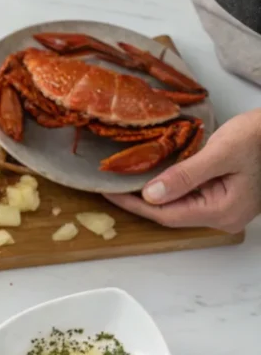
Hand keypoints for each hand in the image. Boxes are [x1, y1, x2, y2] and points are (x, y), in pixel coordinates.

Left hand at [104, 109, 260, 232]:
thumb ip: (185, 176)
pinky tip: (153, 177)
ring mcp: (225, 208)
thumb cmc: (260, 138)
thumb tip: (150, 195)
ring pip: (179, 205)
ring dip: (153, 194)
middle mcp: (223, 217)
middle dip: (140, 201)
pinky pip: (190, 196)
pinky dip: (170, 187)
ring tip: (125, 181)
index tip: (109, 193)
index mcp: (222, 212)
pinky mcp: (225, 196)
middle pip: (171, 214)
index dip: (134, 205)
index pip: (166, 215)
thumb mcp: (222, 153)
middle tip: (111, 185)